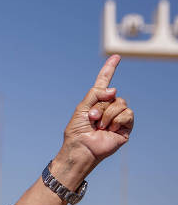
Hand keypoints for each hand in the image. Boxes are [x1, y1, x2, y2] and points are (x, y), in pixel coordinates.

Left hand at [58, 55, 133, 175]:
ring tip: (99, 126)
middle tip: (92, 119)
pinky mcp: (126, 127)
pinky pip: (128, 114)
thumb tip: (114, 90)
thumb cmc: (77, 131)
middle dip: (100, 106)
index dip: (109, 69)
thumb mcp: (82, 108)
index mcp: (96, 101)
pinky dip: (117, 120)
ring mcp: (118, 117)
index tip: (116, 56)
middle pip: (113, 95)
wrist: (81, 148)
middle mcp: (108, 107)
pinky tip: (110, 130)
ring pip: (121, 103)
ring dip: (108, 115)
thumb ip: (95, 94)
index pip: (104, 82)